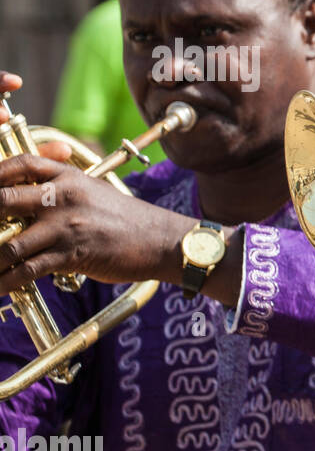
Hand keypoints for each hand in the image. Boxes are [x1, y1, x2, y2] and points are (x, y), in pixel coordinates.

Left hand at [0, 72, 196, 293]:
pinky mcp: (72, 254)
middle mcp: (63, 197)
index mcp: (69, 177)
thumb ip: (63, 189)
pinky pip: (29, 270)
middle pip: (2, 200)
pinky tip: (0, 287)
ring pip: (9, 244)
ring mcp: (66, 227)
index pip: (21, 164)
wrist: (162, 241)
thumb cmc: (128, 220)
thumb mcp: (95, 192)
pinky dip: (8, 282)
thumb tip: (29, 195)